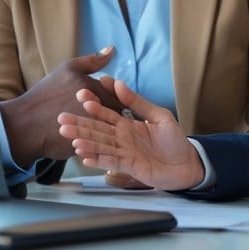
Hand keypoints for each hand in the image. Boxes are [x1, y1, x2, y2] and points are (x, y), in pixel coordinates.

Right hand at [0, 47, 118, 166]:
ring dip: (107, 130)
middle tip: (100, 116)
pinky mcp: (87, 146)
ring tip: (96, 127)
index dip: (115, 98)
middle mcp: (98, 110)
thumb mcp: (68, 69)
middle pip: (119, 115)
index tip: (106, 100)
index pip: (121, 96)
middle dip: (114, 115)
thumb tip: (112, 49)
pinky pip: (99, 145)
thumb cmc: (47, 94)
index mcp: (97, 90)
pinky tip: (90, 139)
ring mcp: (93, 131)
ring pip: (110, 131)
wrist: (26, 124)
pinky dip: (97, 143)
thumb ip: (93, 61)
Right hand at [58, 78, 203, 190]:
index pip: (106, 112)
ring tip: (68, 136)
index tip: (81, 95)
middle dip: (80, 124)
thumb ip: (138, 102)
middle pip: (97, 130)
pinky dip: (97, 159)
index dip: (94, 105)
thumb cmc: (175, 140)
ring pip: (100, 145)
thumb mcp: (159, 115)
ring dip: (84, 141)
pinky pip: (110, 162)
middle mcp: (121, 138)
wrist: (187, 164)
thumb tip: (119, 83)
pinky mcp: (129, 166)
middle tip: (62, 119)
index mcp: (127, 124)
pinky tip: (84, 156)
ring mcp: (124, 152)